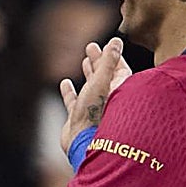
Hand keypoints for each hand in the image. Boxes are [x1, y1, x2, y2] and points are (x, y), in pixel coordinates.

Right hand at [59, 37, 128, 152]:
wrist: (82, 144)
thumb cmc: (96, 115)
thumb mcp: (102, 82)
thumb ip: (108, 61)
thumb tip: (116, 42)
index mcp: (119, 92)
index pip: (120, 70)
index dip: (113, 56)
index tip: (108, 44)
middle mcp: (108, 100)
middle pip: (105, 76)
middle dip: (99, 61)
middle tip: (91, 47)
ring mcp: (93, 109)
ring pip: (91, 87)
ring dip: (88, 73)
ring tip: (84, 60)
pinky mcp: (78, 118)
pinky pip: (74, 101)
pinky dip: (70, 92)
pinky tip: (65, 83)